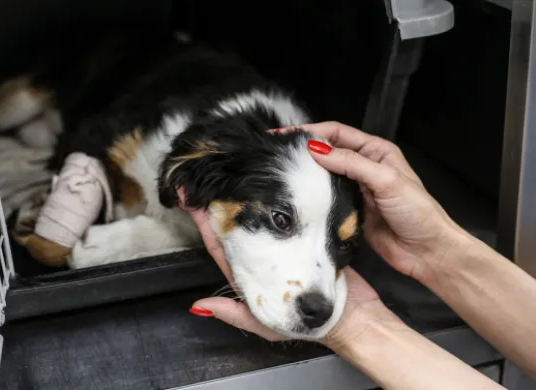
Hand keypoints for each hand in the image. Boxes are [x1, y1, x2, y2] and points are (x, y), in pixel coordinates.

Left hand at [177, 189, 388, 348]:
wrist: (354, 316)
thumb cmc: (311, 325)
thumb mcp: (269, 327)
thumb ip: (235, 315)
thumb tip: (200, 305)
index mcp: (251, 274)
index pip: (221, 246)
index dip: (206, 226)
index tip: (192, 203)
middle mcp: (266, 256)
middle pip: (237, 225)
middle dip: (220, 203)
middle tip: (204, 181)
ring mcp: (286, 244)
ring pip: (263, 216)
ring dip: (245, 196)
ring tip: (230, 175)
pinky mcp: (308, 235)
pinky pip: (291, 214)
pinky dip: (281, 199)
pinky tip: (270, 181)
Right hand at [292, 121, 467, 282]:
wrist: (427, 252)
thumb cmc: (418, 213)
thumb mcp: (386, 181)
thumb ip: (352, 163)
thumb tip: (317, 149)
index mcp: (376, 152)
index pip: (337, 134)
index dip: (310, 131)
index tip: (285, 134)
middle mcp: (364, 168)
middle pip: (328, 152)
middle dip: (303, 150)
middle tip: (276, 152)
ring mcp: (355, 190)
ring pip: (324, 176)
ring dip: (305, 173)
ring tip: (279, 171)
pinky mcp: (349, 211)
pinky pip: (326, 200)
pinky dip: (312, 197)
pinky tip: (296, 196)